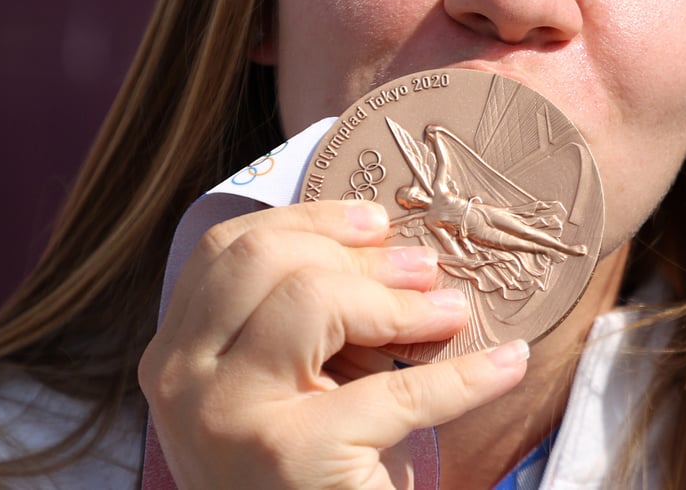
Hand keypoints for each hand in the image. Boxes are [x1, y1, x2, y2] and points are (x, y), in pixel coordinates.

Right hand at [138, 200, 528, 488]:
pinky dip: (467, 376)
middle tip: (423, 269)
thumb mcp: (278, 383)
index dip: (308, 221)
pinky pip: (399, 390)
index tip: (372, 222)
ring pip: (312, 300)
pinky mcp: (292, 457)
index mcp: (177, 354)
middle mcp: (184, 379)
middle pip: (266, 261)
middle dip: (357, 255)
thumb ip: (297, 321)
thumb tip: (382, 246)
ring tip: (449, 311)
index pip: (228, 251)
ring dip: (400, 302)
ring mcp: (229, 417)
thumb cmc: (301, 472)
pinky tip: (508, 364)